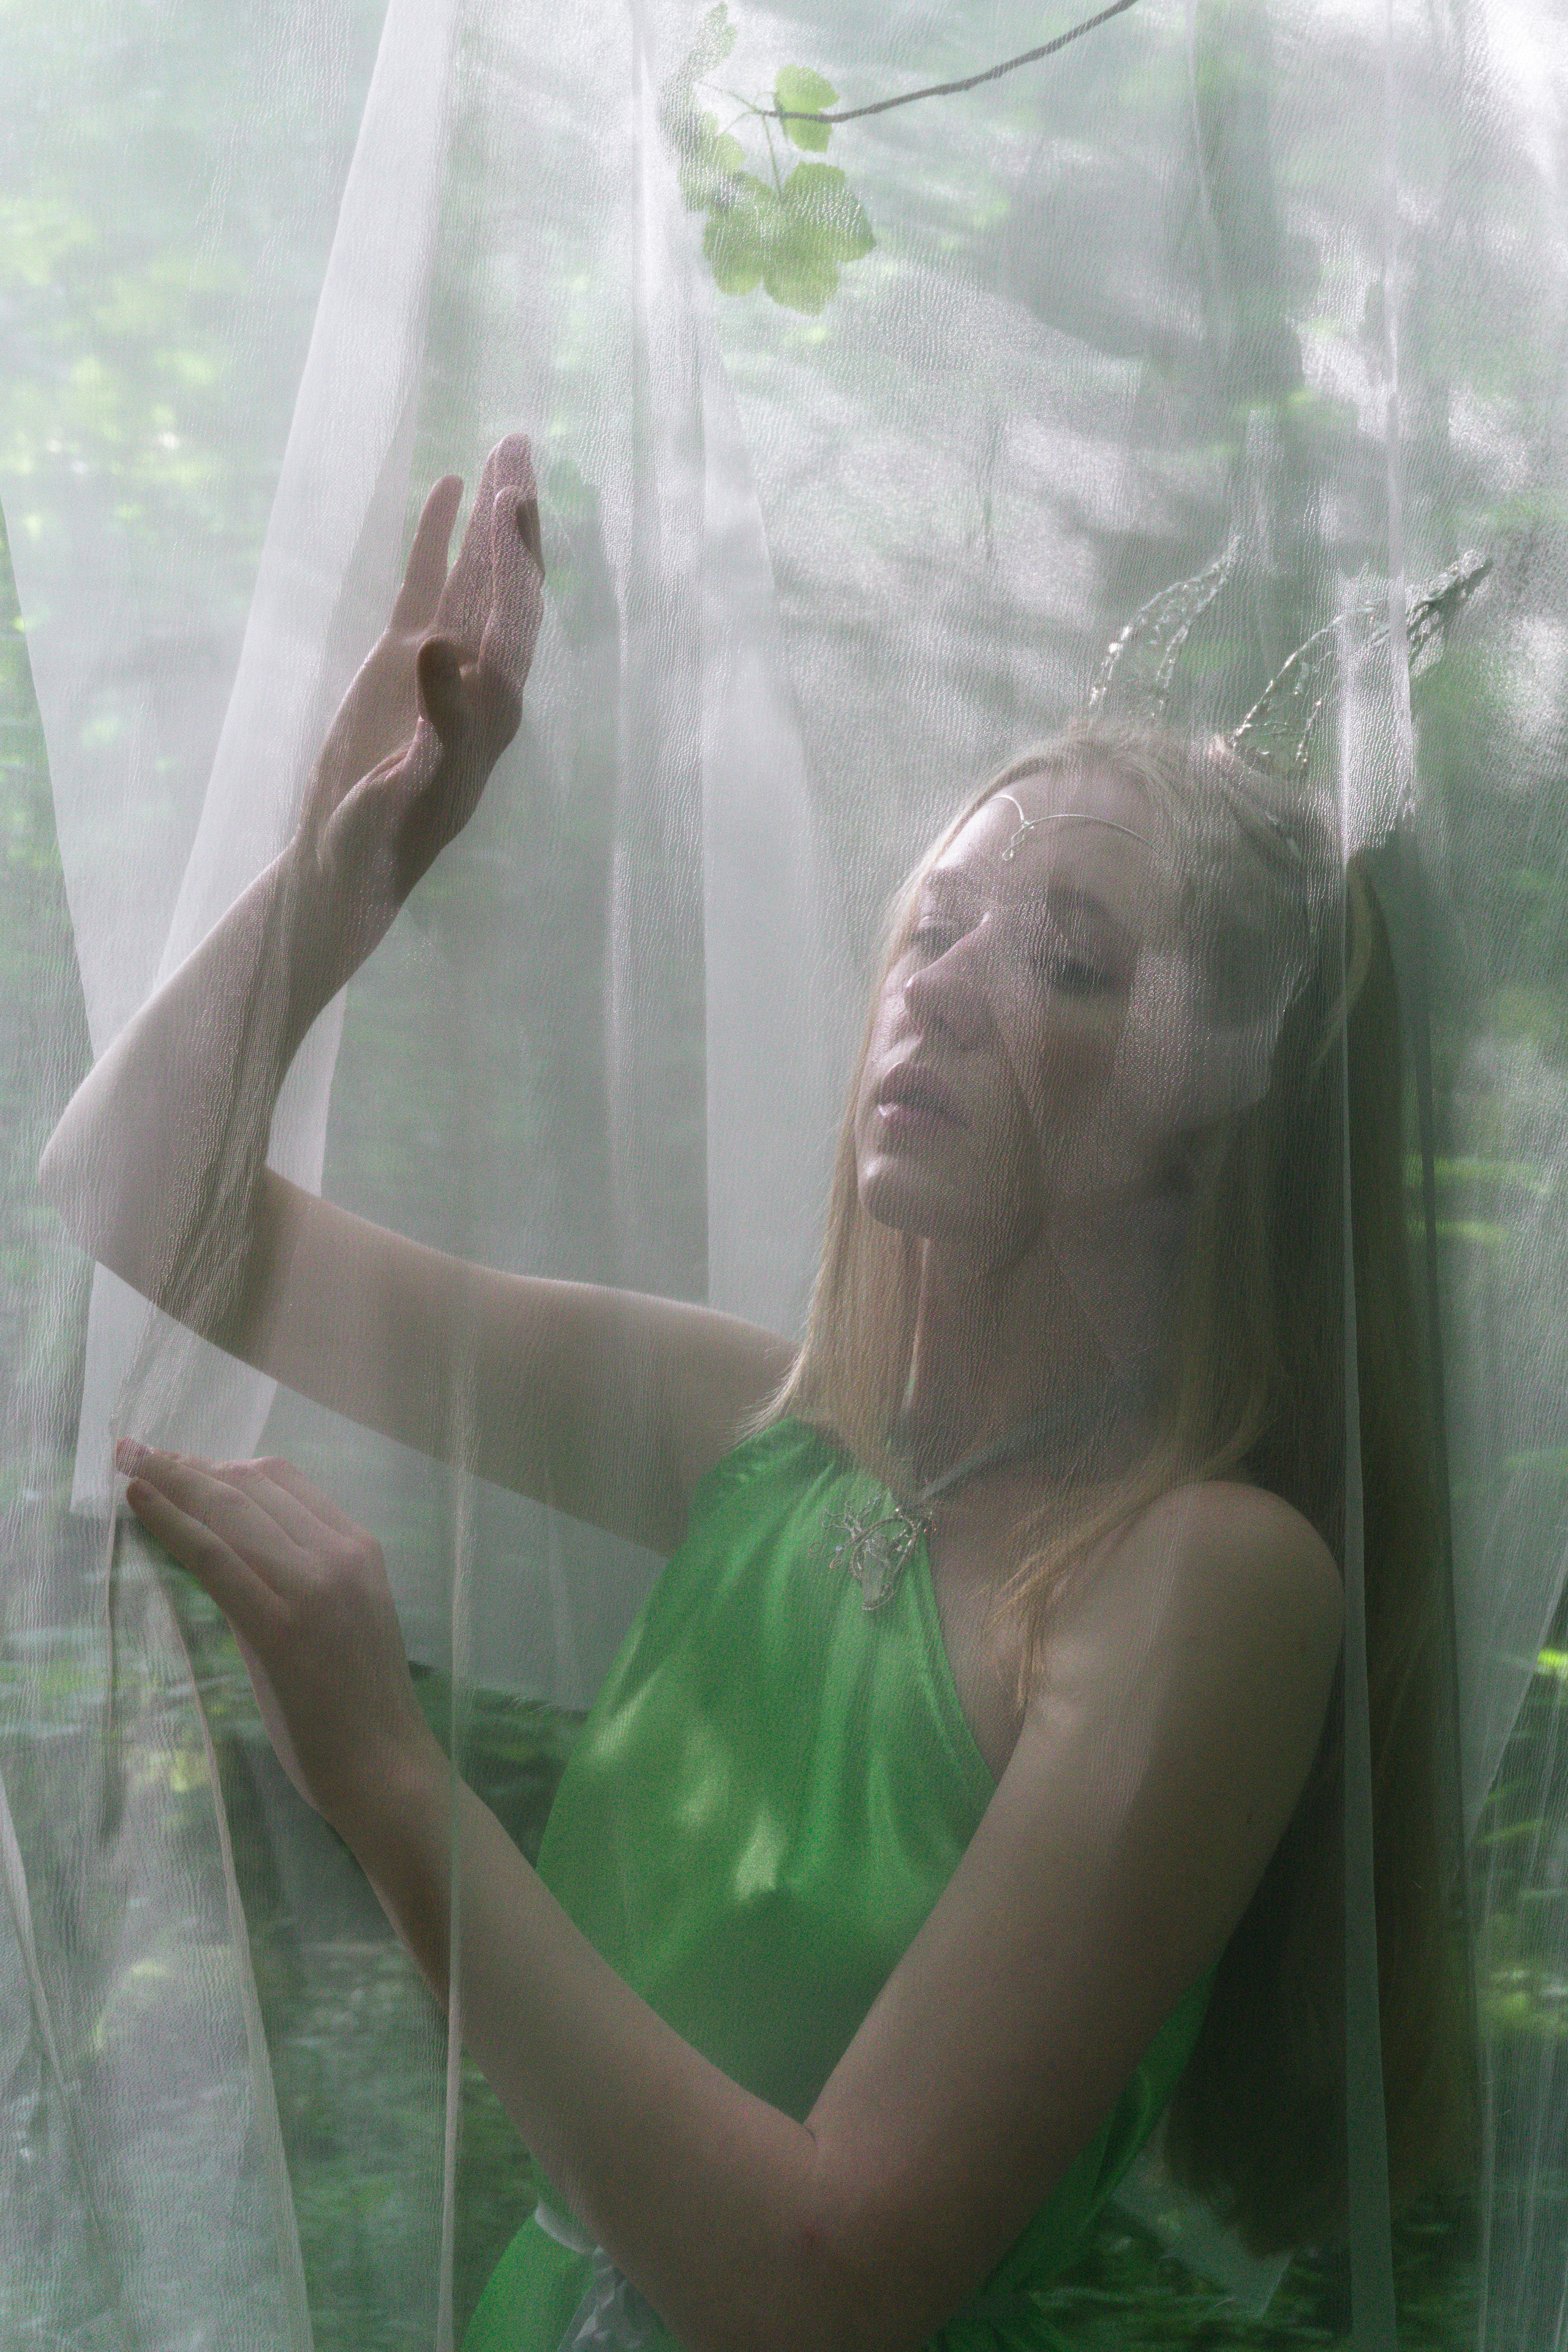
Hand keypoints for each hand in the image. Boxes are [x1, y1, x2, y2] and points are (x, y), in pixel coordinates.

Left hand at [118, 1442, 442, 1840]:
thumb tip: (228, 1556)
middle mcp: (340, 1556)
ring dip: (171, 1480)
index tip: (181, 1463)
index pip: (285, 1482)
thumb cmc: (358, 1707)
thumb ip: (292, 1583)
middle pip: (252, 1486)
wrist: (386, 1769)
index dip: (224, 1464)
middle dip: (187, 1462)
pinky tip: (141, 1503)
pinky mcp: (280, 1629)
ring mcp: (314, 1589)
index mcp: (359, 1549)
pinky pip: (217, 1559)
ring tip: (129, 1462)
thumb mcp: (340, 1622)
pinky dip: (174, 1524)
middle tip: (137, 1450)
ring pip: (231, 1512)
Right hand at [294, 433, 543, 992]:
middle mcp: (478, 684)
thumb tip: (441, 660)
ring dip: (491, 519)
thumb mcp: (392, 805)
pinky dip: (441, 539)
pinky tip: (449, 488)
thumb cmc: (375, 849)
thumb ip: (422, 743)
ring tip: (504, 448)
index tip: (509, 508)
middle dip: (516, 521)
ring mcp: (442, 668)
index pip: (510, 631)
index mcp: (487, 719)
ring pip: (476, 580)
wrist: (347, 868)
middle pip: (508, 591)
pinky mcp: (404, 661)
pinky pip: (429, 588)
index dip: (511, 571)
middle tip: (520, 446)